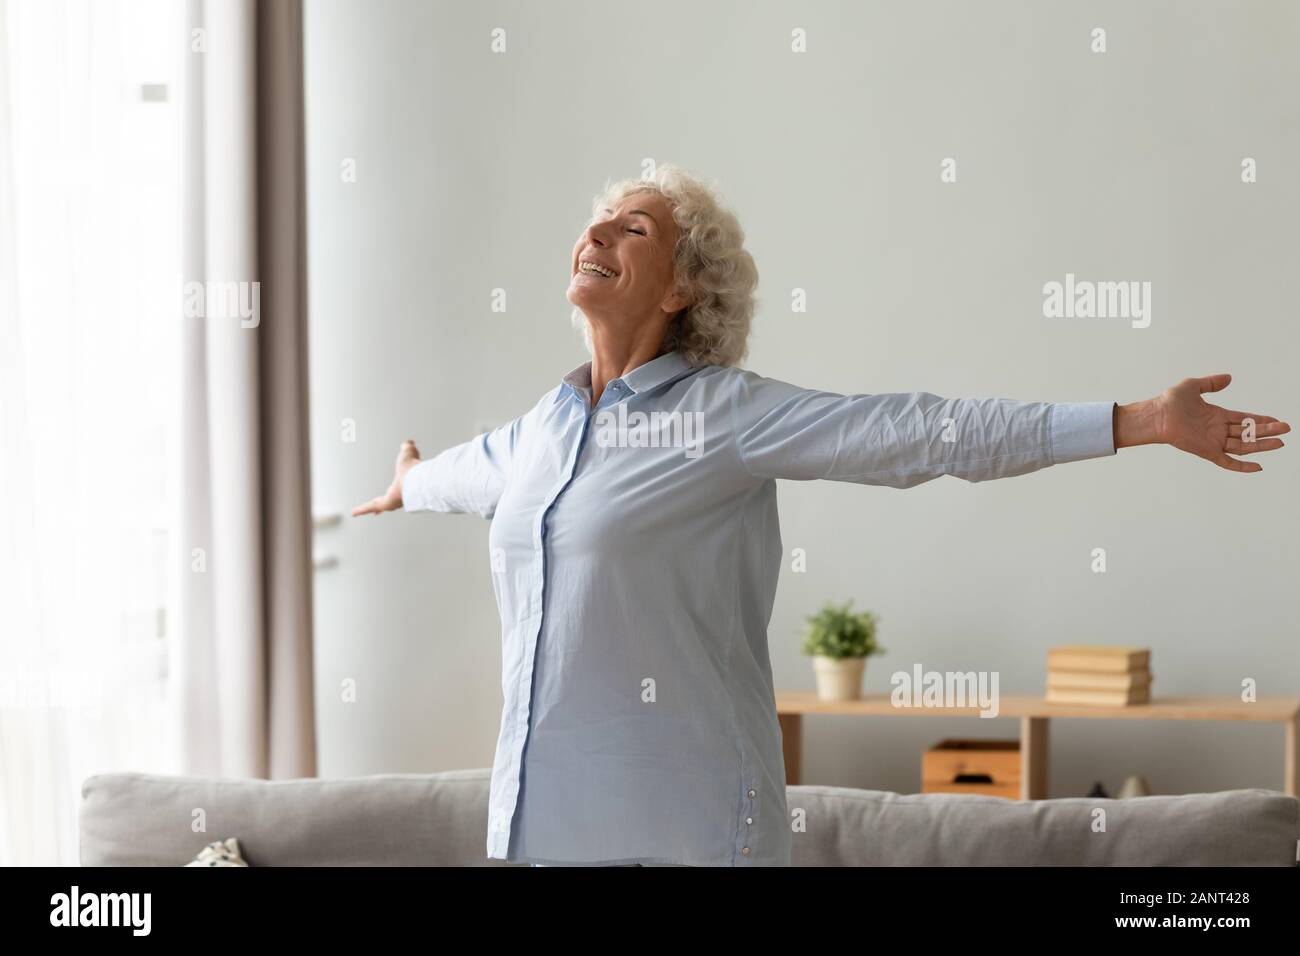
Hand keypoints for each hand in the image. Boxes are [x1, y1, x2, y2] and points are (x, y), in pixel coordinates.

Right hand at [351, 440, 421, 515]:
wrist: (414, 479)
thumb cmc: (413, 467)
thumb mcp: (409, 452)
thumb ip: (407, 447)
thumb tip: (408, 442)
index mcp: (404, 484)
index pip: (397, 488)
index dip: (392, 490)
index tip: (389, 492)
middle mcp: (398, 496)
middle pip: (386, 502)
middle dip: (380, 504)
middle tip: (376, 510)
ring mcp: (391, 501)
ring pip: (376, 506)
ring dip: (366, 509)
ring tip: (358, 513)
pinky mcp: (384, 505)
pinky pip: (370, 507)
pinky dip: (361, 510)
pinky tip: (353, 513)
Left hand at [1116, 374, 1289, 472]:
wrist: (1157, 415)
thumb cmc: (1170, 401)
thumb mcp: (1193, 385)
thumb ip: (1211, 382)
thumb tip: (1229, 377)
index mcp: (1216, 415)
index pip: (1244, 418)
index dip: (1260, 419)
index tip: (1276, 420)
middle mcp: (1217, 429)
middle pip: (1248, 432)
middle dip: (1267, 431)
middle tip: (1286, 429)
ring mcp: (1213, 441)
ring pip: (1243, 445)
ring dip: (1261, 445)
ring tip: (1280, 443)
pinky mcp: (1207, 451)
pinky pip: (1227, 461)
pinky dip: (1242, 466)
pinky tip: (1258, 467)